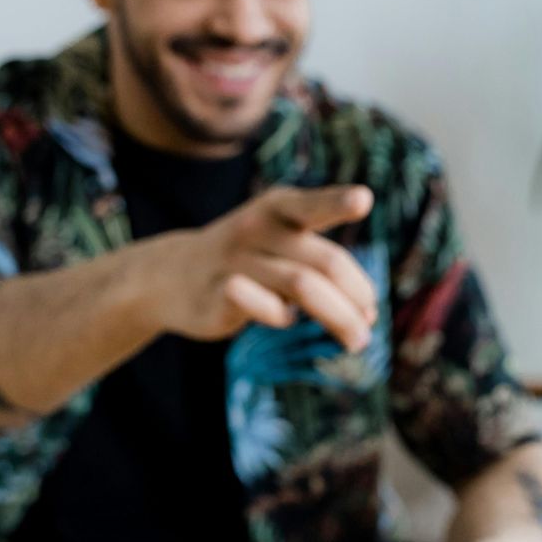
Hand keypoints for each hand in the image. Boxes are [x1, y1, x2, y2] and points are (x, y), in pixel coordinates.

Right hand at [135, 184, 376, 351]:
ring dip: (339, 317)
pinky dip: (281, 316)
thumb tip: (369, 313)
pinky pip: (260, 305)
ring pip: (302, 286)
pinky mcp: (217, 293)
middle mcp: (257, 228)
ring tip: (357, 340)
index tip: (363, 201)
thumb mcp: (280, 242)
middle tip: (370, 324)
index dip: (337, 202)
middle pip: (324, 262)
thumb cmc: (246, 257)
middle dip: (356, 297)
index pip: (311, 205)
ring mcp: (236, 260)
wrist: (171, 274)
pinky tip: (285, 321)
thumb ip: (322, 267)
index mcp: (278, 208)